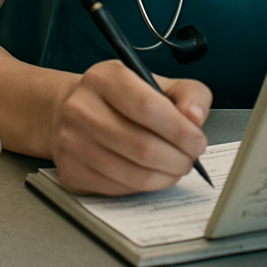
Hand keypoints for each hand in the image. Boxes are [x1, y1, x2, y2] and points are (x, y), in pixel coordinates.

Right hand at [50, 60, 212, 195]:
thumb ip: (187, 93)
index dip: (180, 130)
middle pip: (142, 146)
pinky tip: (152, 174)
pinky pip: (118, 189)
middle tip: (190, 159)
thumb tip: (195, 118)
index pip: (148, 108)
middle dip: (177, 159)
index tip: (197, 141)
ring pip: (132, 173)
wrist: (70, 111)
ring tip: (175, 167)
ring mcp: (72, 142)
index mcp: (105, 77)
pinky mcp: (70, 172)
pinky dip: (144, 186)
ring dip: (165, 176)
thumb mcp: (155, 81)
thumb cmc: (120, 98)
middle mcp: (82, 108)